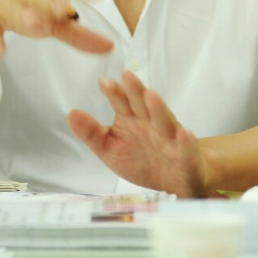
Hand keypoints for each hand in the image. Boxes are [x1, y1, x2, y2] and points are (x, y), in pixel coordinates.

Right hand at [0, 0, 113, 58]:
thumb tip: (108, 46)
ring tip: (34, 23)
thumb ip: (77, 32)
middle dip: (50, 0)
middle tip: (65, 7)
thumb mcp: (48, 15)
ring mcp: (1, 5)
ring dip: (24, 16)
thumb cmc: (18, 4)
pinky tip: (0, 51)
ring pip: (13, 10)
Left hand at [67, 70, 212, 196]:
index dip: (114, 93)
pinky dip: (186, 141)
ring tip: (151, 96)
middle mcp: (151, 124)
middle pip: (143, 105)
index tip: (104, 82)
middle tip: (127, 75)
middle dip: (135, 90)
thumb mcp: (110, 148)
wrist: (173, 182)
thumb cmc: (140, 160)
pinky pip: (186, 148)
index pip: (122, 102)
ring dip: (158, 108)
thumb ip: (91, 133)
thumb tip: (71, 114)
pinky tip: (183, 133)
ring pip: (164, 121)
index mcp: (132, 119)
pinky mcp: (185, 156)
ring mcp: (170, 138)